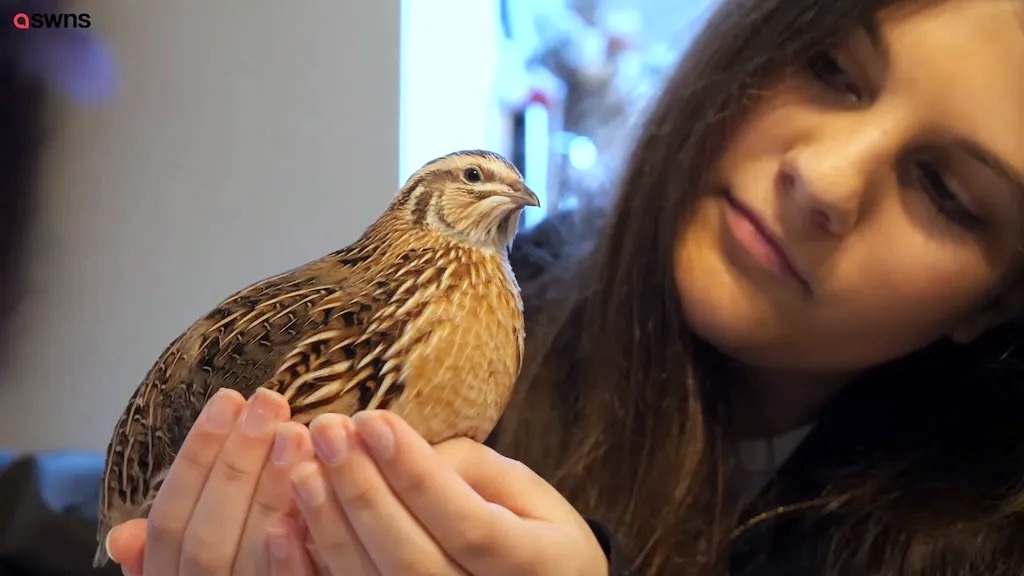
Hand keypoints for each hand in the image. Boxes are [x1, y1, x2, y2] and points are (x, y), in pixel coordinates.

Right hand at [105, 387, 315, 575]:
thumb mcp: (188, 575)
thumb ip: (166, 554)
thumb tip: (122, 537)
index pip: (171, 520)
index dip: (197, 458)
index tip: (229, 400)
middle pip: (209, 533)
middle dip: (238, 462)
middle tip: (271, 402)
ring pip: (247, 555)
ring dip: (270, 491)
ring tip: (300, 432)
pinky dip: (291, 554)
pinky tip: (307, 506)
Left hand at [269, 410, 608, 575]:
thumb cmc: (533, 531)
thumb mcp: (525, 490)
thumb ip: (466, 469)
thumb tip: (391, 450)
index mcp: (534, 564)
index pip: (468, 524)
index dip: (416, 474)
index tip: (373, 419)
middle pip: (412, 561)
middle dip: (363, 492)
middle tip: (327, 431)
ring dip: (330, 526)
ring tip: (303, 466)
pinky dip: (311, 569)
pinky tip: (285, 525)